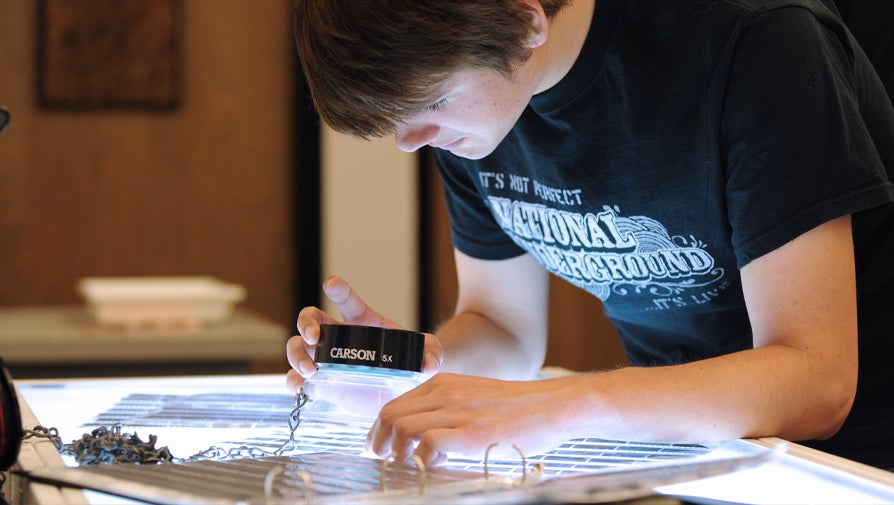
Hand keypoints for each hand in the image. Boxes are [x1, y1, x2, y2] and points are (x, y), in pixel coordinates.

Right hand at [286, 275, 443, 392]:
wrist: (402, 391)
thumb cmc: (411, 364)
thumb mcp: (427, 355)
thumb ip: (432, 354)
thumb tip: (430, 363)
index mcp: (362, 322)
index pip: (347, 300)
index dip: (339, 289)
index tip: (331, 284)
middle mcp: (338, 337)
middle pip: (310, 318)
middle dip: (306, 323)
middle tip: (313, 337)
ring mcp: (326, 360)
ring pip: (297, 347)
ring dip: (296, 355)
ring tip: (310, 369)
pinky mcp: (322, 384)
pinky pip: (299, 380)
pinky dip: (294, 382)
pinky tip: (299, 386)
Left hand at [367, 373, 576, 464]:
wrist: (553, 405)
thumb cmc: (518, 408)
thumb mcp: (474, 397)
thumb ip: (448, 408)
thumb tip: (423, 438)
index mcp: (444, 383)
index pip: (396, 404)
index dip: (380, 428)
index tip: (379, 445)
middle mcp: (446, 392)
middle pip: (391, 415)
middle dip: (379, 441)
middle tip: (382, 458)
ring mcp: (458, 412)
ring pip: (403, 427)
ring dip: (397, 451)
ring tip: (406, 464)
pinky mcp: (472, 432)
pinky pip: (427, 442)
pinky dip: (423, 458)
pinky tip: (435, 464)